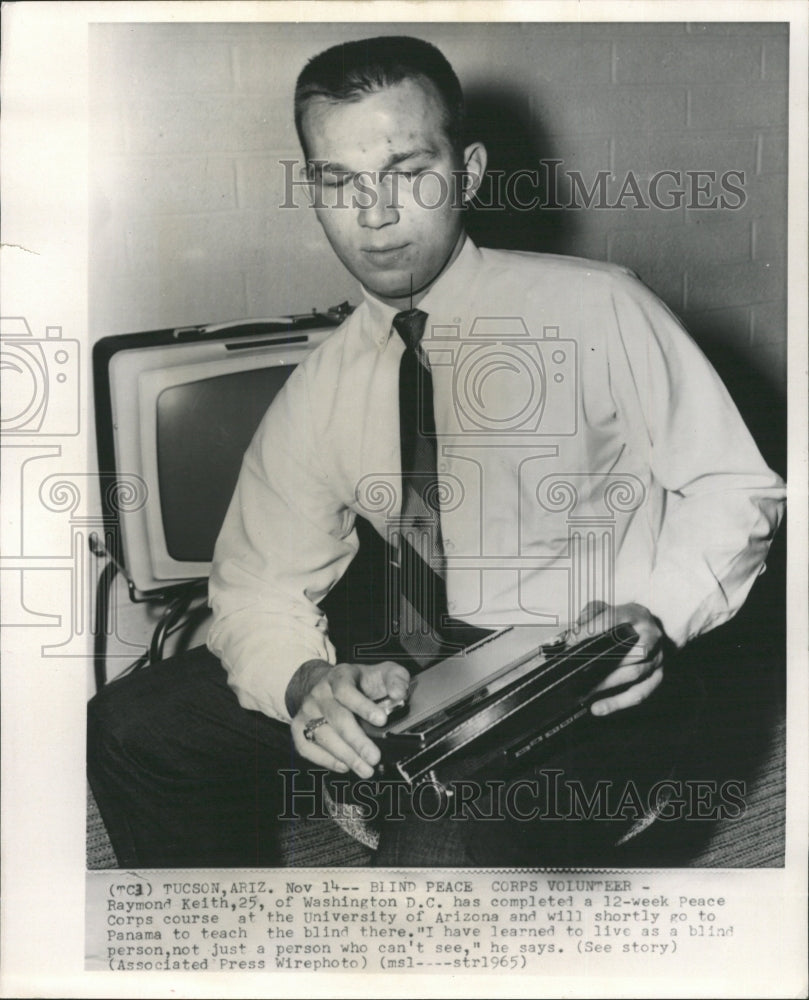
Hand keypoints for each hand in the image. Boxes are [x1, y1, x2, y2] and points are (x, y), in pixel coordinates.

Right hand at [288, 660, 409, 776]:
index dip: (363, 706)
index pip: (346, 690)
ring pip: (323, 736)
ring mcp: (307, 711)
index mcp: (340, 676)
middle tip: (374, 757)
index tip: (381, 720)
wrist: (325, 683)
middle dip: (357, 741)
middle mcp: (320, 693)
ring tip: (365, 769)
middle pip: (337, 718)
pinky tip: (344, 766)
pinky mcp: (298, 727)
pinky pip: (306, 747)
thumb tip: (399, 693)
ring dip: (345, 756)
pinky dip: (325, 760)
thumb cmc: (358, 682)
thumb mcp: (380, 672)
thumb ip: (395, 678)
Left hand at [573, 602, 667, 716]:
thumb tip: (568, 636)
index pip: (613, 620)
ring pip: (634, 674)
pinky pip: (639, 694)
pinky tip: (598, 708)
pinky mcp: (657, 676)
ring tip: (584, 692)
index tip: (572, 642)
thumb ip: (586, 617)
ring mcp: (657, 657)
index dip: (591, 630)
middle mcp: (651, 635)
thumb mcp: (604, 609)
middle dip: (601, 663)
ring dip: (607, 685)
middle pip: (630, 651)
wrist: (648, 629)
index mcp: (636, 614)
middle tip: (577, 672)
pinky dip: (617, 703)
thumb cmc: (622, 621)